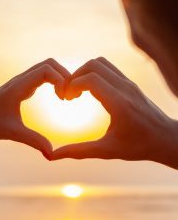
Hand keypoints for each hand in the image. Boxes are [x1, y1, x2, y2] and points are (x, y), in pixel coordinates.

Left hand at [0, 58, 70, 158]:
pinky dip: (54, 81)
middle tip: (69, 96)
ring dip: (60, 77)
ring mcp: (21, 81)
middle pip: (49, 63)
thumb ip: (34, 141)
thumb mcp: (14, 133)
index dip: (61, 80)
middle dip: (64, 75)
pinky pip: (42, 75)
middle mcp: (20, 80)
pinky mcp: (22, 85)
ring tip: (65, 96)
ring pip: (46, 67)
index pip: (46, 69)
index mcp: (18, 87)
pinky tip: (58, 96)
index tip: (63, 99)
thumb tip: (51, 155)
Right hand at [51, 57, 177, 168]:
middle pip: (93, 65)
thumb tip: (52, 156)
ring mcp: (129, 83)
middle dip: (75, 76)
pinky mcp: (130, 83)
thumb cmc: (138, 146)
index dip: (72, 85)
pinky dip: (94, 74)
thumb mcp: (106, 151)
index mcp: (119, 103)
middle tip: (69, 95)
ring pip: (101, 63)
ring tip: (78, 92)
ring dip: (84, 73)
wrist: (166, 139)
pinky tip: (90, 92)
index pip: (90, 79)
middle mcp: (125, 88)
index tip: (66, 99)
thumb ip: (78, 151)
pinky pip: (108, 68)